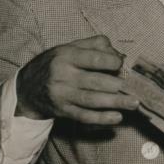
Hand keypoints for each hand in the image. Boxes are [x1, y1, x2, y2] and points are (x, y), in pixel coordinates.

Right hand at [16, 34, 138, 124]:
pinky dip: (101, 118)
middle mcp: (63, 75)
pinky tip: (117, 117)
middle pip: (95, 81)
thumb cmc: (56, 63)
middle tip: (135, 88)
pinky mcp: (63, 110)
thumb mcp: (70, 47)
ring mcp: (63, 95)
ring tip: (134, 103)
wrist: (28, 87)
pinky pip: (84, 116)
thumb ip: (95, 45)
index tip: (121, 64)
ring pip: (92, 100)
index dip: (110, 61)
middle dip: (117, 85)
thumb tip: (120, 54)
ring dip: (115, 102)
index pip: (92, 58)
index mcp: (66, 56)